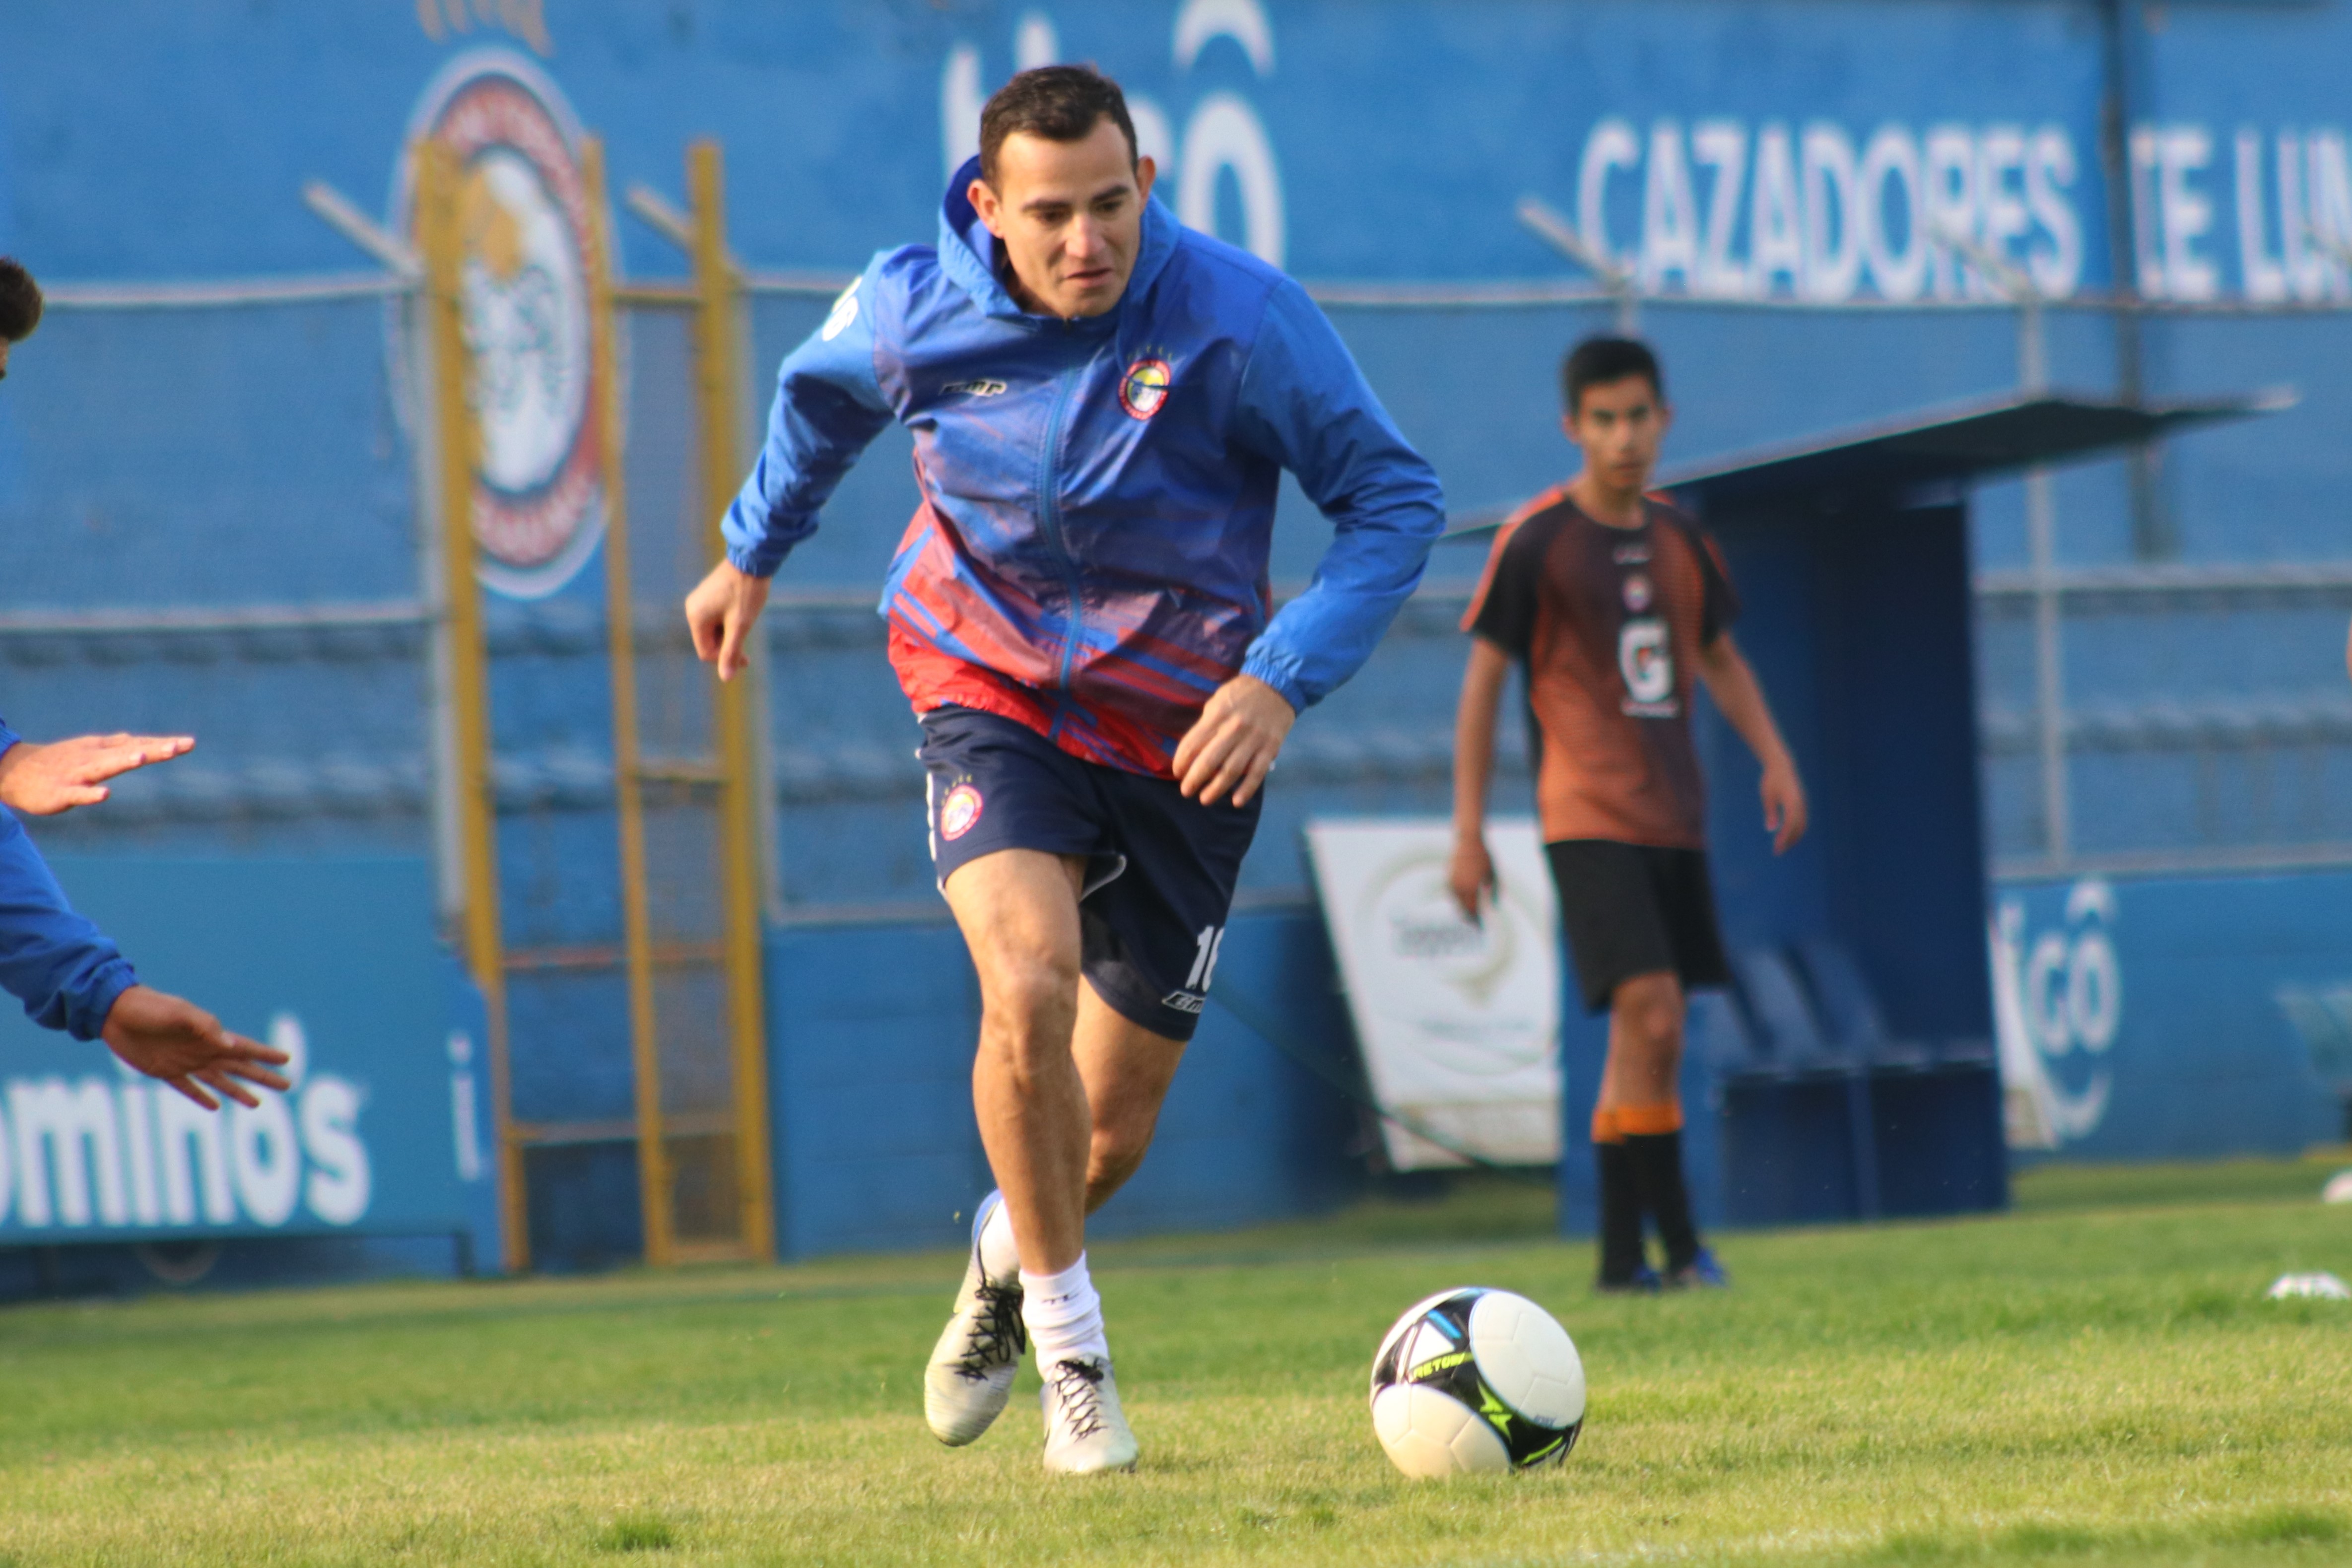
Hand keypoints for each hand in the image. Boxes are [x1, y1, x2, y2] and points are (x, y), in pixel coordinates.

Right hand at [0, 733, 194, 814]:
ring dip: (122, 762)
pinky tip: (105, 795)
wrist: (14, 772)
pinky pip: (76, 794)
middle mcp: (92, 758)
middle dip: (152, 750)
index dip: (161, 744)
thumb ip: (117, 747)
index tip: (189, 743)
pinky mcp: (60, 792)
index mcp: (101, 751)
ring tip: (143, 757)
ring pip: (102, 767)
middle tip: (177, 746)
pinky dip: (90, 794)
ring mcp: (76, 775)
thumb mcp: (89, 751)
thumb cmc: (57, 762)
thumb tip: (142, 742)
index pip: (136, 745)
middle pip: (126, 752)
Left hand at [101, 985, 290, 1110]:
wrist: (116, 1013)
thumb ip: (205, 1027)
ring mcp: (185, 1062)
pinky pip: (188, 1088)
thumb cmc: (151, 1008)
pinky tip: (214, 1106)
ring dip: (238, 1092)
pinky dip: (201, 1097)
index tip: (286, 1060)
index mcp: (210, 1035)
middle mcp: (203, 1050)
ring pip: (219, 1081)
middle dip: (263, 1076)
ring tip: (256, 1103)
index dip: (266, 1054)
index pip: (245, 1048)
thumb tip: (231, 1046)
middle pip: (240, 1067)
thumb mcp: (179, 1013)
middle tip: (286, 1085)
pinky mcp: (165, 1071)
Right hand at [684, 560, 771, 681]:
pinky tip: (743, 617)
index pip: (706, 652)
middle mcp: (693, 609)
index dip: (725, 660)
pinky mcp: (709, 596)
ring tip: (747, 626)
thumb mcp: (740, 625)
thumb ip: (731, 652)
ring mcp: (700, 601)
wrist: (752, 559)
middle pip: (709, 642)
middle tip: (748, 654)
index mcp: (696, 617)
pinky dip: (729, 624)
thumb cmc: (746, 592)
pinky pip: (716, 619)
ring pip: (714, 631)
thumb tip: (726, 679)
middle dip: (728, 648)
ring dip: (731, 636)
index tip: (745, 660)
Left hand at [1172, 674, 1294, 806]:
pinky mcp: (1270, 747)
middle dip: (1194, 779)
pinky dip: (1247, 789)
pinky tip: (1236, 802)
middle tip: (1186, 791)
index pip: (1192, 743)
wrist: (1278, 684)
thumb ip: (1206, 725)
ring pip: (1232, 770)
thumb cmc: (1242, 693)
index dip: (1181, 761)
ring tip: (1205, 799)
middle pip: (1209, 761)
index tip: (1177, 772)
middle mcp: (1234, 728)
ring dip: (1216, 789)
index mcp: (1217, 715)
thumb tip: (1192, 752)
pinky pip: (1258, 772)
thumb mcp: (1218, 701)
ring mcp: (1254, 739)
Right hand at [1448, 831, 1495, 924]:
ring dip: (1463, 910)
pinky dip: (1458, 900)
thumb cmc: (1484, 856)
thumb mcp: (1493, 874)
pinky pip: (1453, 894)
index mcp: (1472, 888)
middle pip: (1463, 909)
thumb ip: (1494, 892)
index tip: (1482, 928)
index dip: (1477, 921)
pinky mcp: (1449, 877)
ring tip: (1470, 916)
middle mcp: (1460, 887)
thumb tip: (1493, 907)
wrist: (1468, 840)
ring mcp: (1453, 882)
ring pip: (1456, 903)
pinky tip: (1463, 902)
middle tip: (1476, 924)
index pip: (1474, 910)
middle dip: (1470, 918)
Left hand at [1761, 758, 1807, 854]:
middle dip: (1789, 841)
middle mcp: (1800, 804)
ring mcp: (1802, 804)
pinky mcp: (1801, 804)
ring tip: (1782, 846)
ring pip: (1802, 825)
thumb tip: (1771, 829)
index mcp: (1792, 802)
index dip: (1784, 838)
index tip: (1776, 847)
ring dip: (1794, 837)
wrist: (1781, 766)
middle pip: (1798, 828)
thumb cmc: (1771, 780)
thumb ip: (1770, 813)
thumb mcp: (1767, 796)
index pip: (1790, 825)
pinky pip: (1801, 820)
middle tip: (1778, 851)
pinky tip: (1787, 835)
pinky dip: (1796, 830)